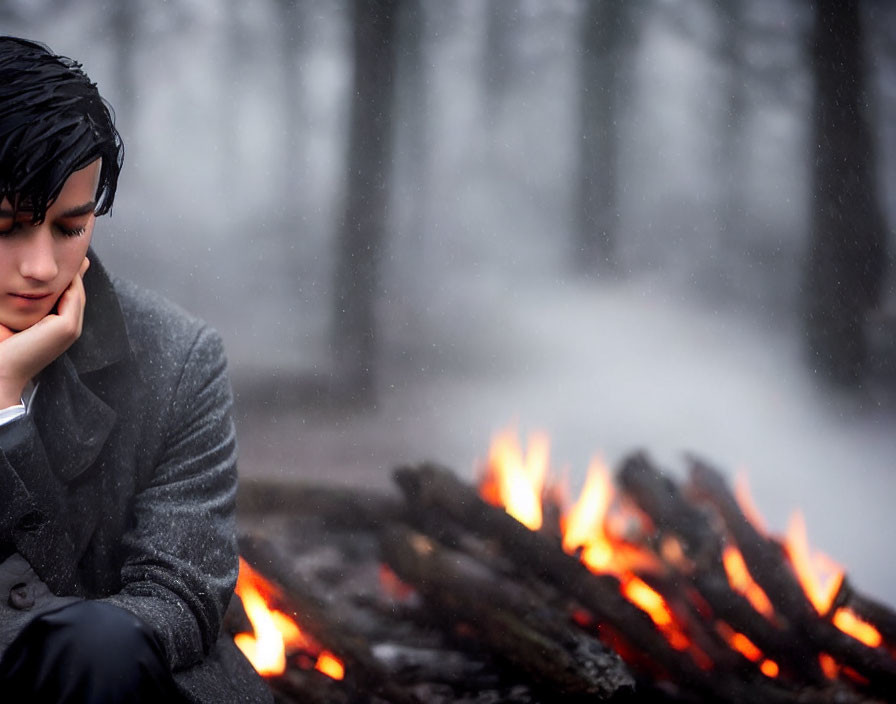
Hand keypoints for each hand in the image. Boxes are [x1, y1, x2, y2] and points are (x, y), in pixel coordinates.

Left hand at [0, 257, 89, 405]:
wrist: (0, 371)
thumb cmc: (3, 348)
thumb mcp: (19, 321)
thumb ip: (30, 306)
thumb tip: (33, 287)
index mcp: (57, 329)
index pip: (68, 298)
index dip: (70, 280)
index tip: (70, 262)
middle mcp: (68, 329)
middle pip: (76, 293)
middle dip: (77, 274)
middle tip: (80, 255)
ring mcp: (70, 329)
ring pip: (76, 293)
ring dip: (75, 274)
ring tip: (76, 257)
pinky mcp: (66, 327)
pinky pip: (72, 296)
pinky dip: (71, 281)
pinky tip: (66, 269)